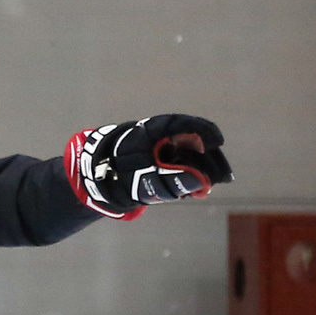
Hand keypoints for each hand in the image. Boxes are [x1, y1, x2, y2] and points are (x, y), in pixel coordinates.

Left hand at [65, 114, 231, 217]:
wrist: (92, 183)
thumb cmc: (116, 176)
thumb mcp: (145, 180)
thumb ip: (173, 180)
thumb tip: (202, 182)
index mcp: (151, 131)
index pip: (183, 124)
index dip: (204, 131)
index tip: (218, 142)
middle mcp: (157, 137)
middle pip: (191, 141)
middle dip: (208, 160)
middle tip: (223, 177)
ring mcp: (158, 149)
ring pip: (187, 155)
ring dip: (200, 170)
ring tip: (207, 189)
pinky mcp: (158, 162)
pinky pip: (179, 165)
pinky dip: (189, 176)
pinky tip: (197, 190)